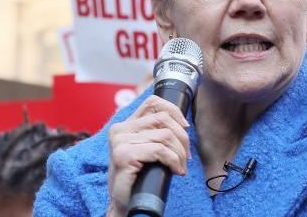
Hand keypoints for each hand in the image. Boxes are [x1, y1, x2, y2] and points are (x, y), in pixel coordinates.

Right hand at [106, 96, 190, 216]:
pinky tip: (176, 170)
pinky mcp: (125, 154)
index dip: (174, 111)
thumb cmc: (136, 178)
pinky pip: (160, 150)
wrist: (124, 203)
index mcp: (125, 125)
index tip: (185, 127)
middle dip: (182, 137)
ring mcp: (121, 141)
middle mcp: (120, 129)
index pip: (153, 102)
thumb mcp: (145, 150)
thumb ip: (154, 134)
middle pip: (163, 119)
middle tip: (187, 156)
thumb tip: (183, 125)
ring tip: (181, 166)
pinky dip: (174, 160)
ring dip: (180, 153)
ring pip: (165, 135)